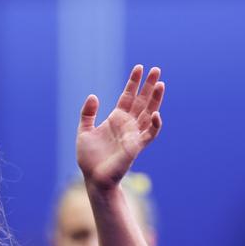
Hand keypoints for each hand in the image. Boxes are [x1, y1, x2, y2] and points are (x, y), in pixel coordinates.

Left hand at [77, 65, 164, 188]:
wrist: (93, 177)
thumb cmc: (89, 157)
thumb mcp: (84, 131)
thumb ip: (88, 113)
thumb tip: (93, 95)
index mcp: (116, 118)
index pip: (128, 96)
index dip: (133, 82)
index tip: (139, 67)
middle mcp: (128, 124)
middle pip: (142, 100)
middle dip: (149, 86)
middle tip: (156, 69)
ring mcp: (134, 134)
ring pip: (150, 113)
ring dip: (156, 99)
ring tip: (160, 83)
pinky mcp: (137, 146)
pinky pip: (150, 133)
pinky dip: (154, 124)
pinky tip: (155, 113)